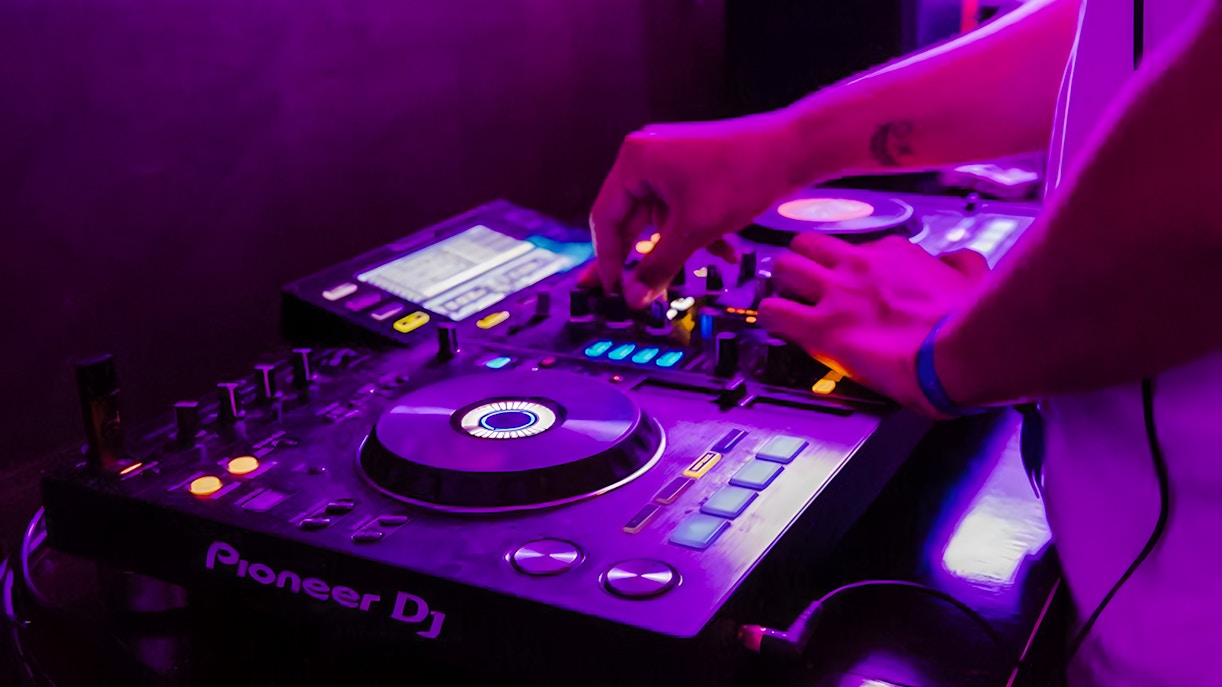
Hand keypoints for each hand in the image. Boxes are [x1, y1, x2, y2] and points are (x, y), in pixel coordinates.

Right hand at [587, 113, 802, 307]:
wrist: (793, 149)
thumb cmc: (741, 178)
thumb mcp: (694, 230)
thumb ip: (657, 267)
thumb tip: (632, 299)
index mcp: (634, 161)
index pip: (605, 218)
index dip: (608, 259)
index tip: (614, 291)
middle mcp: (645, 156)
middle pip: (631, 219)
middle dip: (647, 256)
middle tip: (643, 292)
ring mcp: (669, 160)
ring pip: (660, 219)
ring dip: (679, 246)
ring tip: (704, 265)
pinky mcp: (691, 168)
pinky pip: (680, 208)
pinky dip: (696, 231)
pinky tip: (725, 252)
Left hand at [757, 233, 989, 416]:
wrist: (963, 353)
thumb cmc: (971, 323)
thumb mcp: (975, 278)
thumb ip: (961, 263)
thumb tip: (958, 259)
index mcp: (894, 254)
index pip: (855, 248)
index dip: (846, 266)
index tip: (848, 282)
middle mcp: (859, 265)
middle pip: (807, 244)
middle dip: (800, 262)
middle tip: (801, 284)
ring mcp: (836, 294)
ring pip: (783, 268)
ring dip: (779, 285)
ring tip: (783, 301)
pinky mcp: (821, 328)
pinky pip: (773, 312)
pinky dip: (769, 318)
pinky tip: (775, 328)